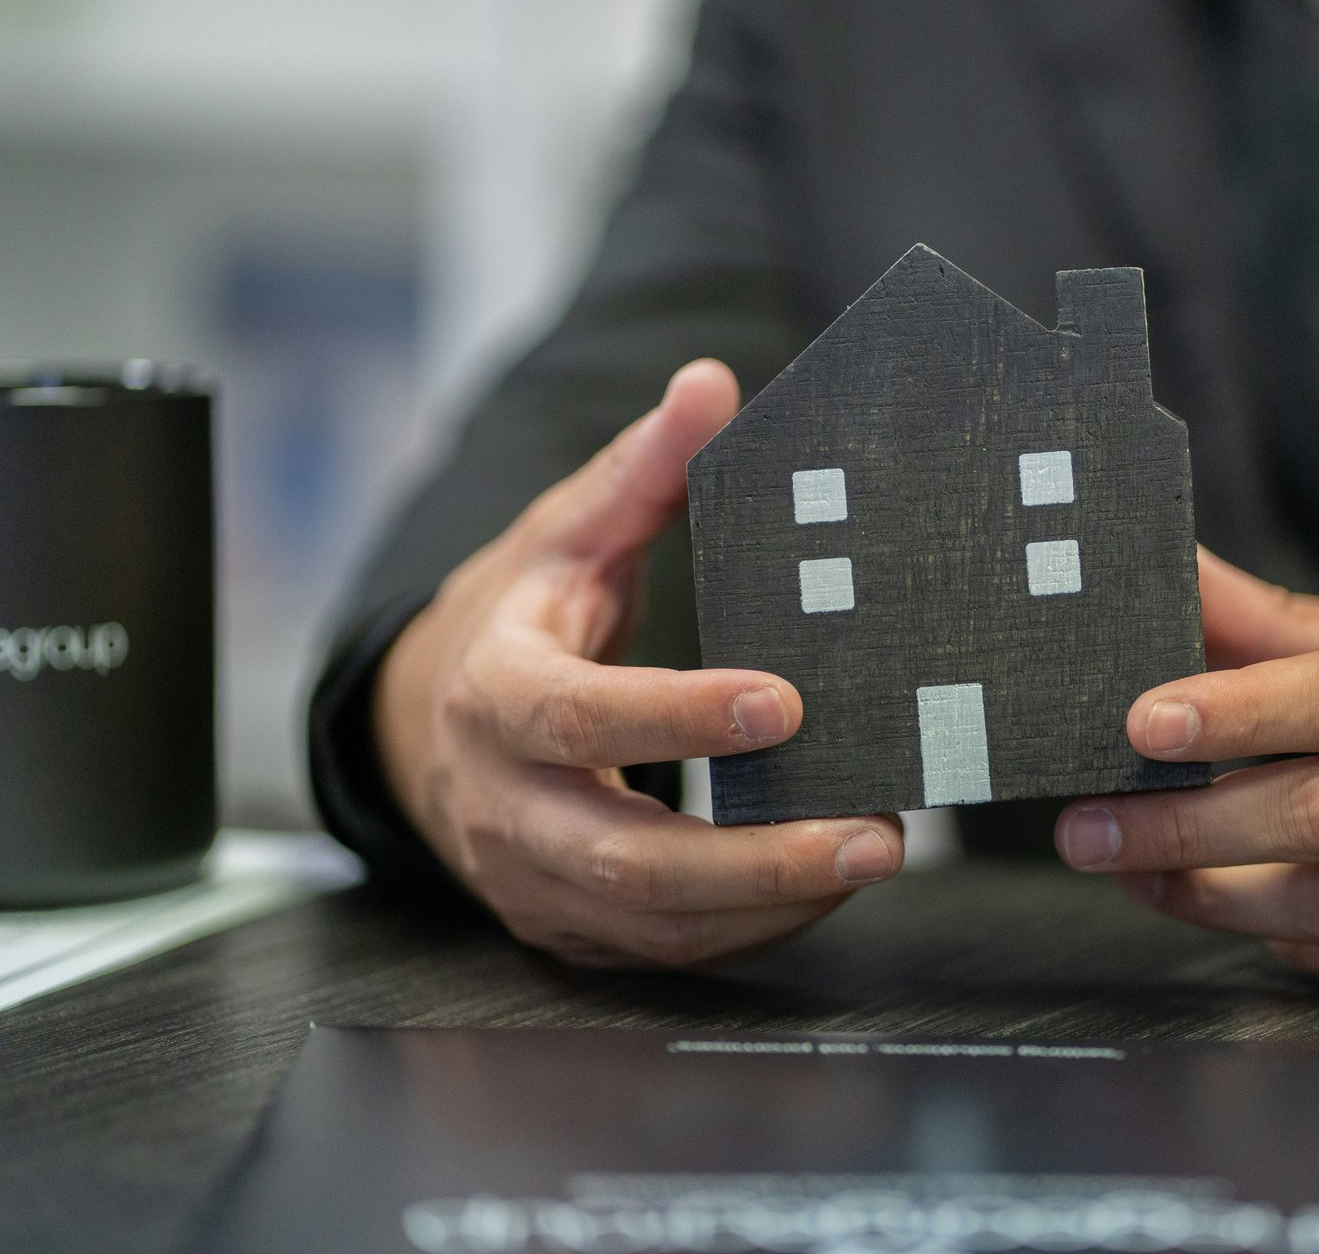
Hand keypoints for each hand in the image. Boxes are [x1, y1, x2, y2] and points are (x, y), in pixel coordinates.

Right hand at [373, 360, 903, 968]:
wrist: (427, 726)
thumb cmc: (518, 619)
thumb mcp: (563, 533)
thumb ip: (640, 470)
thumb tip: (710, 385)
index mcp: (494, 695)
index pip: (582, 718)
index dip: (678, 719)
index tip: (783, 705)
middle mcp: (504, 806)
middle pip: (625, 860)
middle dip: (755, 859)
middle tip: (875, 834)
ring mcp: (534, 881)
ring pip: (653, 923)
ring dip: (770, 902)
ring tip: (874, 855)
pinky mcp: (570, 927)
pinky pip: (665, 949)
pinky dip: (752, 926)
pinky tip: (827, 885)